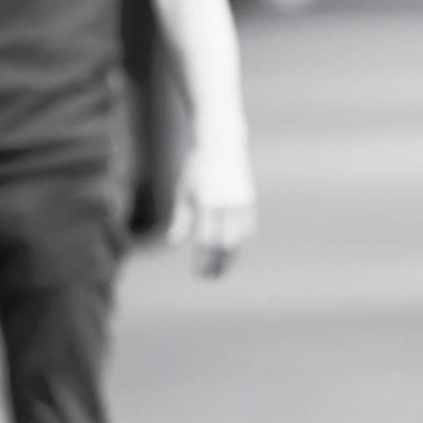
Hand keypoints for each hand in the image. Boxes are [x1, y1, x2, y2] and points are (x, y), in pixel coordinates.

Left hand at [167, 145, 257, 277]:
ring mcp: (241, 203)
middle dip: (217, 264)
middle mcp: (226, 204)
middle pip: (224, 245)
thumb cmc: (196, 169)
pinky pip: (246, 229)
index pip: (207, 241)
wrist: (221, 145)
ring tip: (219, 270)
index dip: (203, 260)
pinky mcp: (248, 202)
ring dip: (230, 258)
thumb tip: (173, 243)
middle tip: (208, 277)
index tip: (198, 273)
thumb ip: (181, 219)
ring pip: (239, 240)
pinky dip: (239, 244)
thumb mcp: (183, 191)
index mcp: (207, 202)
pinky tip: (230, 253)